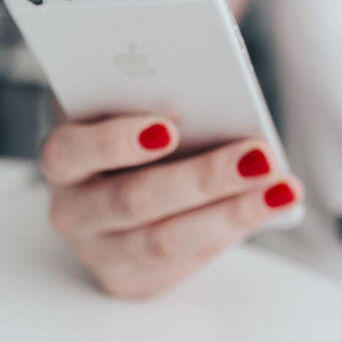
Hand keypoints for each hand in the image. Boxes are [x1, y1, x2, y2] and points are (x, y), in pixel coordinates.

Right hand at [40, 115, 302, 297]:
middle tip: (258, 155)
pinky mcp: (131, 279)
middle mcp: (71, 211)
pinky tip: (272, 205)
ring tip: (280, 185)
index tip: (170, 127)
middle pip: (132, 200)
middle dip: (201, 178)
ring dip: (230, 211)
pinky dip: (232, 229)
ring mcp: (98, 251)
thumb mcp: (127, 106)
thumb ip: (149, 89)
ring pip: (164, 239)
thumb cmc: (130, 135)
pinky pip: (185, 260)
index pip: (71, 152)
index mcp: (61, 160)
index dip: (114, 141)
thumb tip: (208, 62)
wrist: (123, 186)